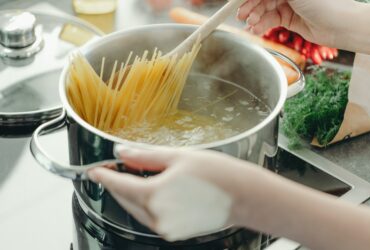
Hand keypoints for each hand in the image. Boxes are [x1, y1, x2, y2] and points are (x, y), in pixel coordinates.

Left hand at [87, 146, 261, 240]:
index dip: (103, 175)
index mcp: (155, 194)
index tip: (94, 170)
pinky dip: (146, 203)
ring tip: (135, 175)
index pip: (118, 184)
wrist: (245, 196)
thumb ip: (145, 156)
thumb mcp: (179, 157)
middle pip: (125, 198)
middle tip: (115, 167)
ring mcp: (166, 227)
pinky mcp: (175, 232)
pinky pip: (151, 217)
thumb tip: (123, 152)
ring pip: (136, 209)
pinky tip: (154, 190)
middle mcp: (157, 216)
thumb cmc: (218, 175)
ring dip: (131, 194)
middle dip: (116, 183)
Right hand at [237, 0, 358, 46]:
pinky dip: (262, 25)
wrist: (340, 25)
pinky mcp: (289, 19)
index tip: (236, 1)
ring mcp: (289, 4)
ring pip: (264, 9)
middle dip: (249, 5)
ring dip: (255, 17)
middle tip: (239, 14)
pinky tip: (255, 29)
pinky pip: (270, 20)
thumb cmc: (323, 1)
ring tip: (249, 24)